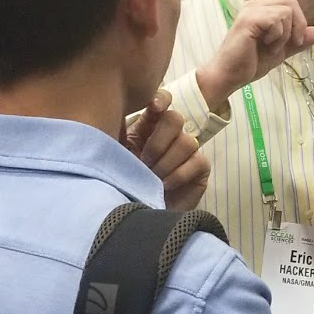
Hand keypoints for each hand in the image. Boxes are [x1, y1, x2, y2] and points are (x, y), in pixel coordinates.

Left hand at [124, 89, 210, 210]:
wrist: (139, 214)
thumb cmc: (124, 184)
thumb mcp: (115, 156)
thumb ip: (116, 134)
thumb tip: (113, 113)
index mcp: (149, 126)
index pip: (162, 101)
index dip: (161, 100)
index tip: (153, 108)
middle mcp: (170, 135)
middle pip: (175, 118)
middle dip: (158, 142)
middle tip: (144, 162)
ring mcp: (188, 150)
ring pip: (186, 142)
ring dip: (165, 163)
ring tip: (152, 178)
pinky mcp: (201, 167)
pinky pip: (196, 161)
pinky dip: (178, 174)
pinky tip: (164, 185)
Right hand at [195, 0, 313, 111]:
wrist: (230, 75)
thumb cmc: (251, 62)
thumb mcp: (282, 51)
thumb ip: (300, 41)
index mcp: (262, 9)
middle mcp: (255, 5)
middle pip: (290, 1)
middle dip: (300, 24)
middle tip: (295, 43)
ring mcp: (251, 11)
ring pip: (286, 11)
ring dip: (286, 34)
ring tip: (273, 47)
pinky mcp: (248, 20)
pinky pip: (277, 20)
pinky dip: (278, 37)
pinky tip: (266, 45)